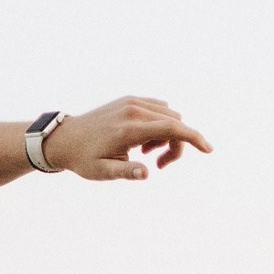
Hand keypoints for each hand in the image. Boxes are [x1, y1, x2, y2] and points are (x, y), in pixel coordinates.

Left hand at [45, 96, 211, 180]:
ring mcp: (132, 102)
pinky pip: (159, 109)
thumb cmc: (83, 159)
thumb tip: (145, 173)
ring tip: (146, 152)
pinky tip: (143, 140)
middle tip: (160, 165)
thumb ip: (125, 172)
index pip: (172, 128)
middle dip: (176, 145)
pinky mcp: (130, 99)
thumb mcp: (102, 172)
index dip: (194, 138)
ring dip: (167, 135)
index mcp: (129, 129)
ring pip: (169, 115)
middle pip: (175, 123)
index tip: (208, 150)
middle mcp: (134, 110)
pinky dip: (160, 124)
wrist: (64, 138)